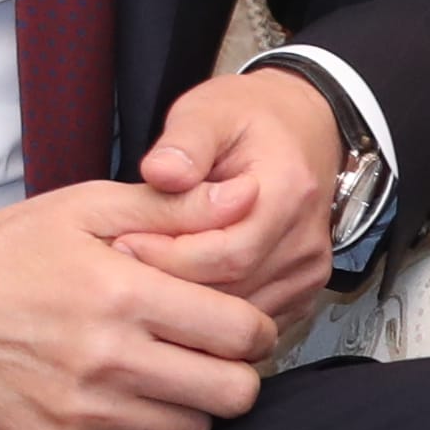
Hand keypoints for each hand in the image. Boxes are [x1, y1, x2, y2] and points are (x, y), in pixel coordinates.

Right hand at [0, 178, 281, 429]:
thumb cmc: (7, 253)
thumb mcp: (87, 208)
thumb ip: (174, 206)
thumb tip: (246, 194)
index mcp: (124, 296)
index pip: (241, 333)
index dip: (256, 329)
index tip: (242, 325)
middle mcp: (107, 361)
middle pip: (231, 395)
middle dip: (237, 374)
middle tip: (215, 356)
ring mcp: (81, 412)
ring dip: (192, 406)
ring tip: (166, 373)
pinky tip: (125, 399)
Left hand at [128, 64, 345, 326]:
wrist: (302, 128)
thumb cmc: (252, 120)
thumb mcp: (209, 113)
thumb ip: (184, 143)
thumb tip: (162, 171)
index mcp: (289, 193)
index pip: (226, 253)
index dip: (168, 256)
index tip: (124, 241)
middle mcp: (306, 240)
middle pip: (232, 290)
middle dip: (171, 282)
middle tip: (122, 264)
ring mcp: (307, 271)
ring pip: (239, 312)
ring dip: (188, 303)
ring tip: (144, 276)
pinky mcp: (301, 290)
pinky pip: (250, 316)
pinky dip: (212, 312)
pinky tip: (179, 291)